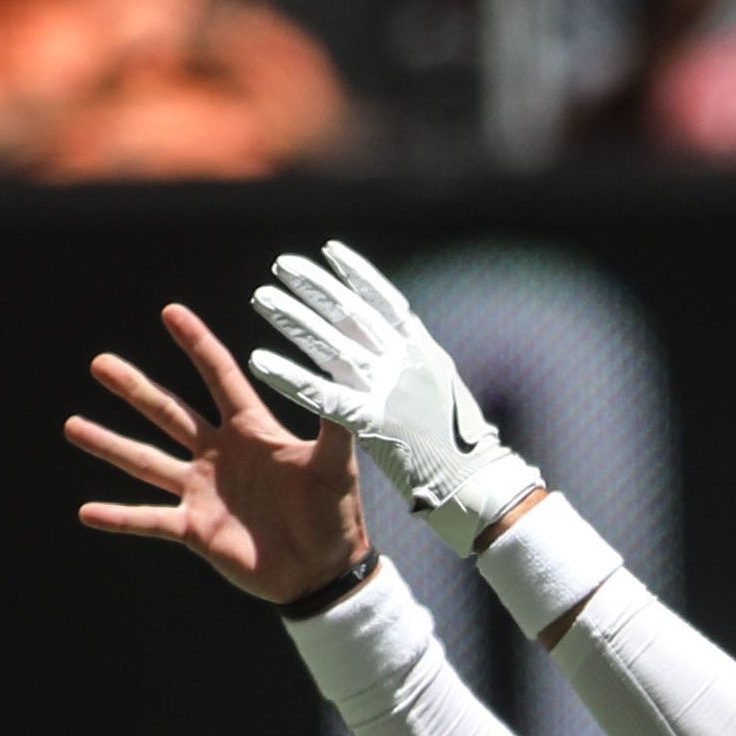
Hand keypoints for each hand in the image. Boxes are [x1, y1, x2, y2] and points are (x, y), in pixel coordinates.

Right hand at [72, 305, 373, 608]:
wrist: (324, 574)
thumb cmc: (335, 516)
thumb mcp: (336, 464)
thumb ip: (335, 421)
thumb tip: (347, 374)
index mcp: (251, 431)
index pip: (218, 376)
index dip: (196, 344)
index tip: (171, 312)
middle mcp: (219, 455)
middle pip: (168, 413)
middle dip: (134, 388)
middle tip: (99, 363)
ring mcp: (202, 491)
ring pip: (146, 461)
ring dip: (110, 444)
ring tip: (73, 425)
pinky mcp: (194, 529)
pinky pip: (149, 520)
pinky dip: (119, 518)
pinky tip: (87, 511)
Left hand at [245, 242, 542, 549]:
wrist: (477, 484)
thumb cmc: (461, 447)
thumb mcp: (442, 391)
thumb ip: (416, 364)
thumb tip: (400, 344)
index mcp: (422, 351)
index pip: (385, 300)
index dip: (357, 273)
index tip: (330, 251)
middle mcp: (403, 361)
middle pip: (350, 313)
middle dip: (315, 287)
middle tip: (281, 267)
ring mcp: (387, 388)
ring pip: (330, 344)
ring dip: (293, 319)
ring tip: (262, 298)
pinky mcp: (371, 420)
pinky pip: (319, 394)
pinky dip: (288, 377)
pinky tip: (259, 362)